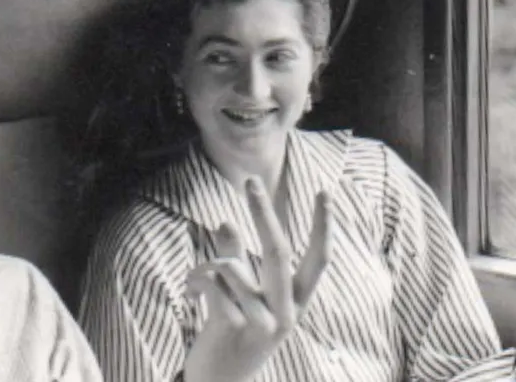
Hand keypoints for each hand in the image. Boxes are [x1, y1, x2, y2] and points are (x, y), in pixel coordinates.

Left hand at [182, 177, 333, 381]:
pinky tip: (190, 292)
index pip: (319, 259)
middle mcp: (287, 312)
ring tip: (196, 273)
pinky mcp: (234, 330)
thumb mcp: (244, 298)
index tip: (325, 192)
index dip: (324, 227)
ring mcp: (262, 322)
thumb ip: (237, 261)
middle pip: (278, 250)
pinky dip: (196, 280)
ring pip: (233, 267)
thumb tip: (225, 222)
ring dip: (209, 262)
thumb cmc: (236, 335)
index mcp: (296, 302)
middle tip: (251, 181)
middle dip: (263, 212)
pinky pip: (212, 286)